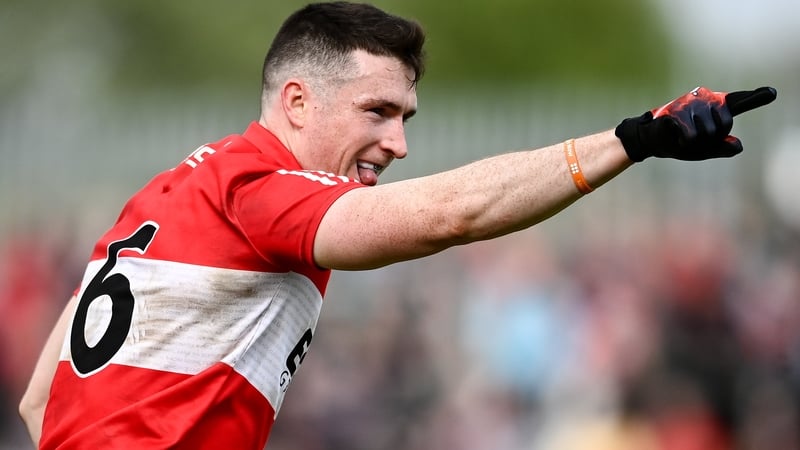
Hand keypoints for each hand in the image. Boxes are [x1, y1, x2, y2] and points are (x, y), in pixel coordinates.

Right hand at [615, 86, 776, 161]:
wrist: (652, 140)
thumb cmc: (681, 143)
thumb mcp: (704, 149)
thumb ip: (722, 147)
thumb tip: (738, 145)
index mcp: (717, 108)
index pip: (740, 102)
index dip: (757, 97)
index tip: (772, 93)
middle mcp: (707, 100)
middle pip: (725, 125)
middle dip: (712, 138)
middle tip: (696, 138)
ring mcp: (692, 104)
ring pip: (709, 133)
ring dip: (696, 142)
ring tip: (684, 136)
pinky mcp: (678, 112)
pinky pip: (692, 136)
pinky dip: (685, 143)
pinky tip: (677, 136)